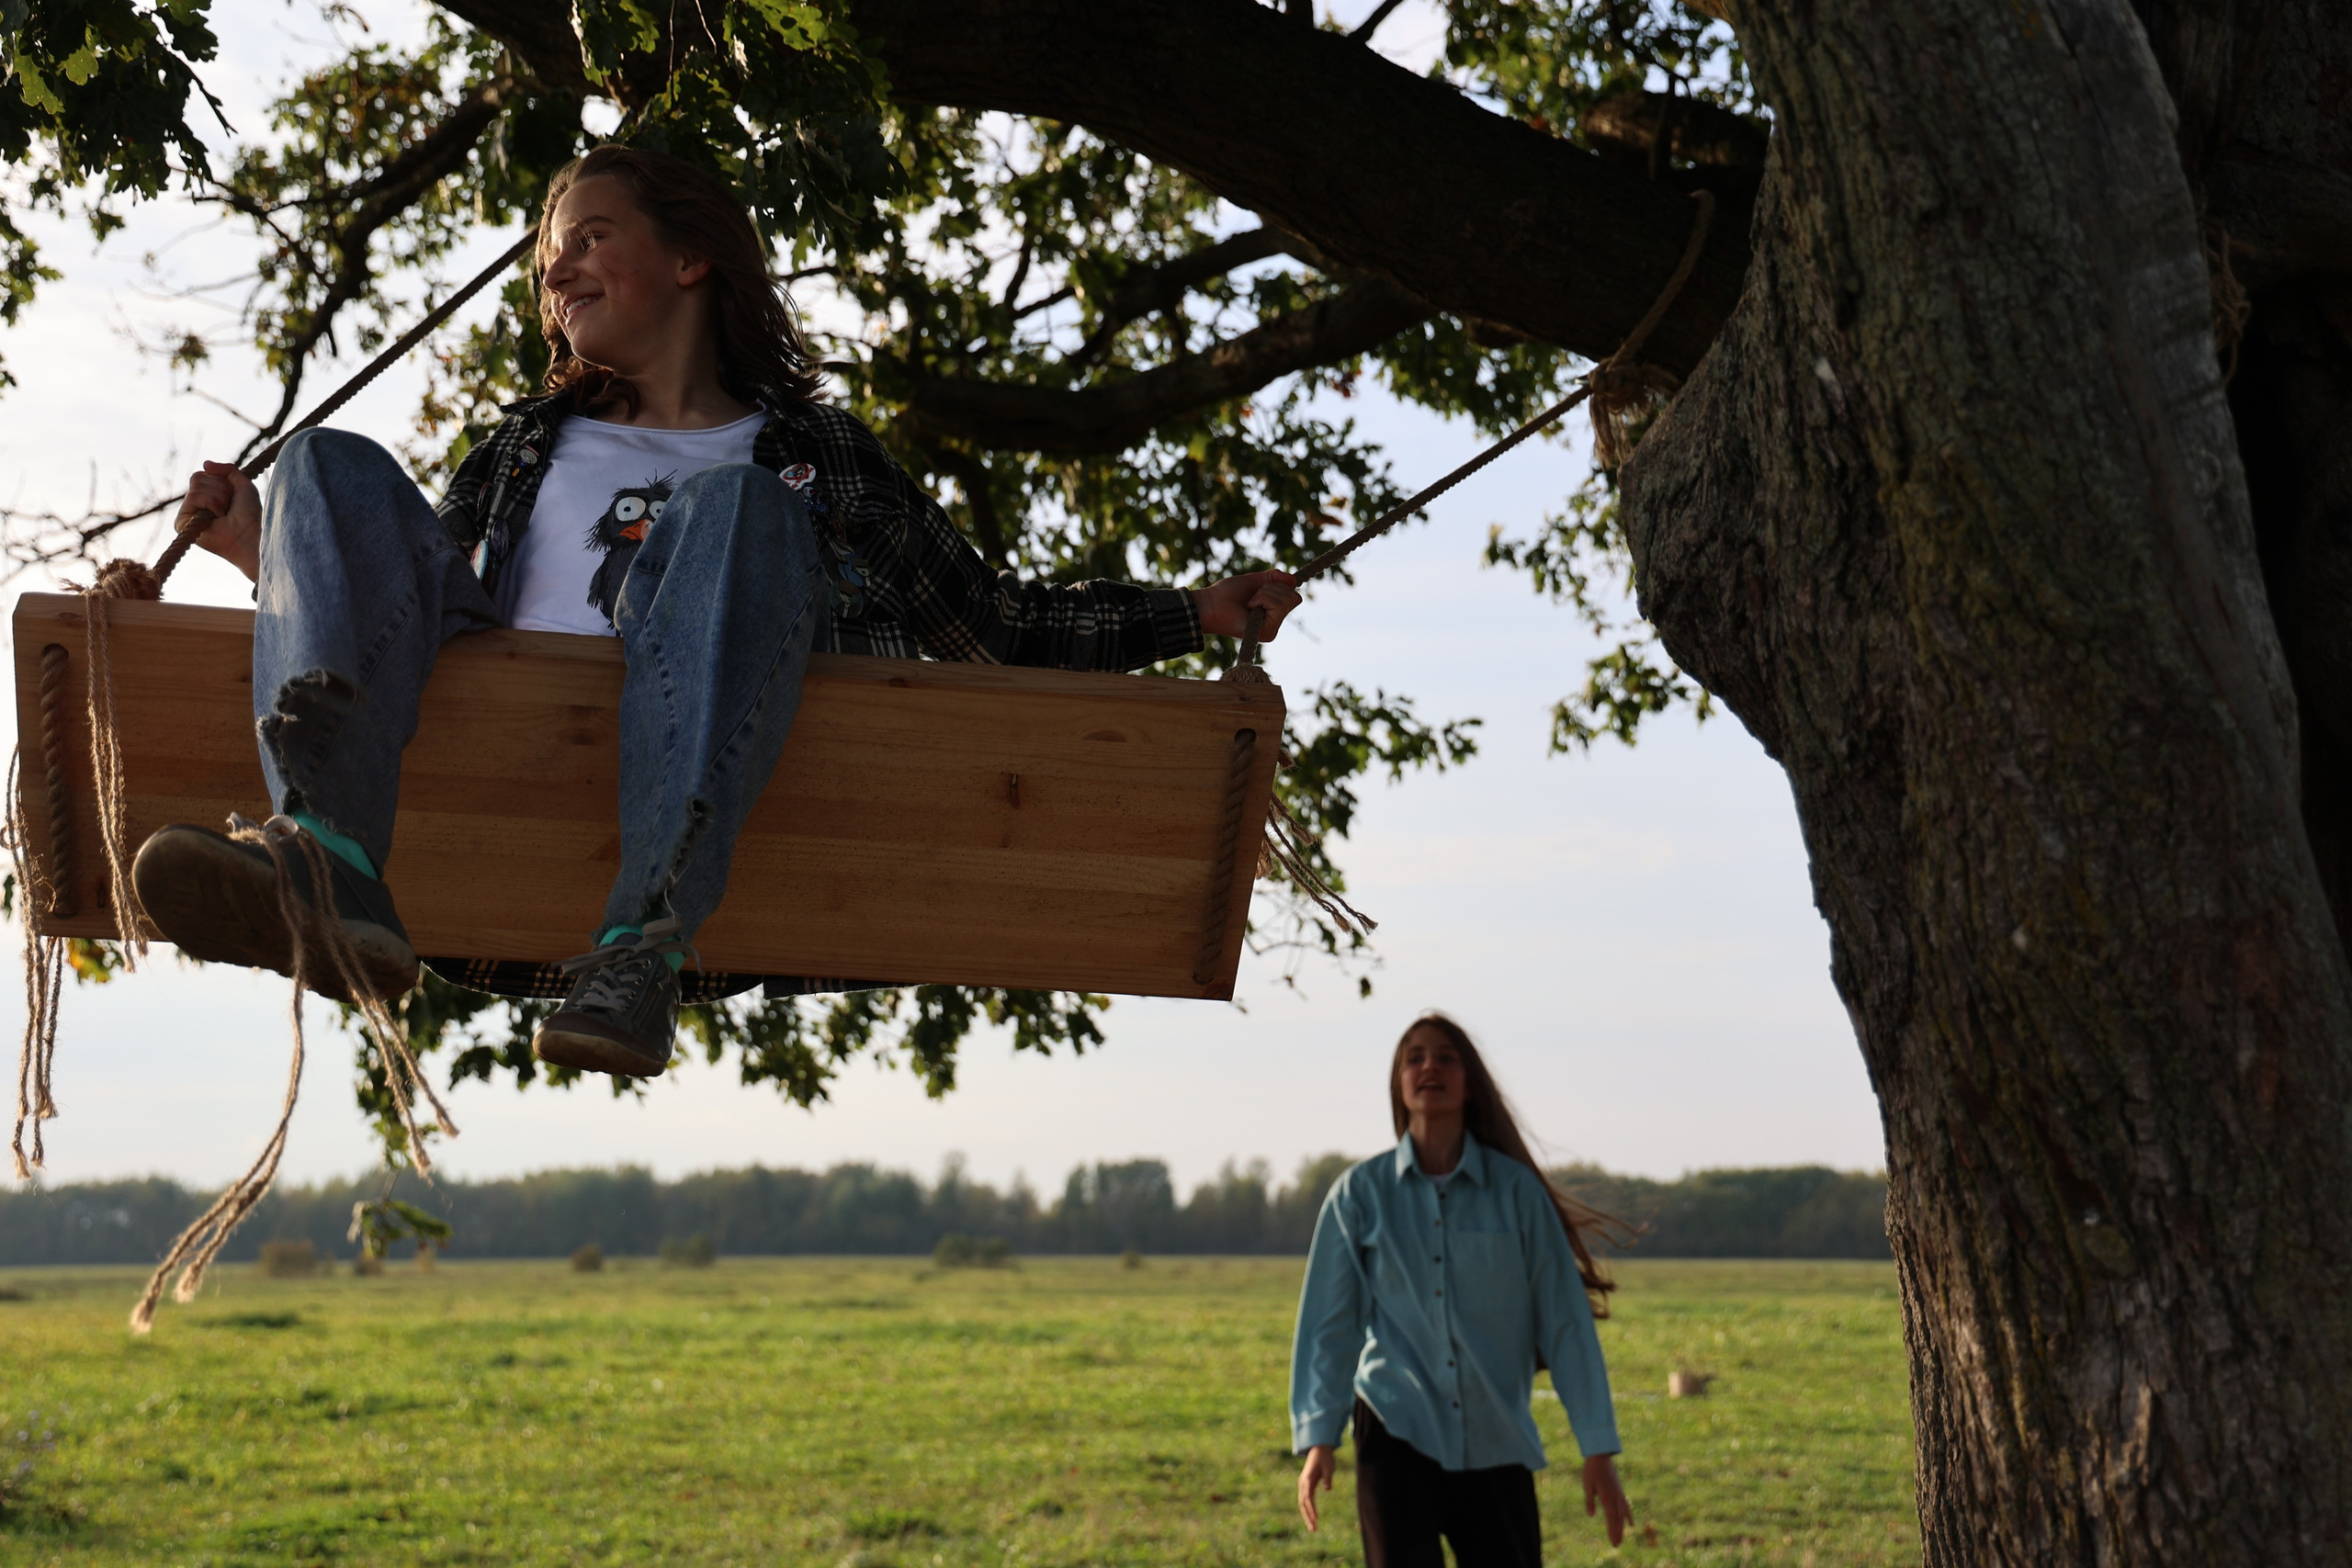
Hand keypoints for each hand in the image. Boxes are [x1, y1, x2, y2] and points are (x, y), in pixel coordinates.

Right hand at [177, 460, 261, 582]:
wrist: (250, 535)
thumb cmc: (249, 515)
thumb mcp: (243, 485)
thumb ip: (228, 470)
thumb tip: (205, 464)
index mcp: (207, 496)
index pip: (203, 474)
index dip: (221, 481)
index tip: (233, 495)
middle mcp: (195, 505)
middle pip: (197, 478)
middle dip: (220, 489)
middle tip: (229, 506)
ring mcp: (187, 514)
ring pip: (196, 487)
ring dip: (218, 498)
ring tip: (224, 513)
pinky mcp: (182, 523)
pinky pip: (193, 497)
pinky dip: (210, 504)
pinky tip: (217, 518)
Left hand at [1192, 569, 1300, 642]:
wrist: (1212, 604)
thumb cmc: (1228, 593)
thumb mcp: (1255, 581)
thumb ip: (1274, 578)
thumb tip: (1294, 579)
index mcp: (1272, 613)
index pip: (1294, 596)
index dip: (1281, 586)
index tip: (1262, 587)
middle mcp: (1274, 623)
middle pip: (1293, 597)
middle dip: (1272, 588)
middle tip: (1253, 596)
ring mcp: (1272, 629)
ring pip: (1286, 600)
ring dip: (1265, 594)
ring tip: (1249, 602)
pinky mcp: (1267, 632)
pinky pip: (1278, 606)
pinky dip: (1263, 599)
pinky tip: (1249, 607)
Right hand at [1296, 1444, 1335, 1531]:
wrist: (1319, 1448)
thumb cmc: (1325, 1457)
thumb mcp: (1329, 1466)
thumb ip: (1328, 1478)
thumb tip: (1327, 1488)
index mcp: (1307, 1479)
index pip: (1307, 1498)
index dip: (1311, 1509)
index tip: (1316, 1519)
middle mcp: (1302, 1483)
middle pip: (1302, 1504)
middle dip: (1307, 1517)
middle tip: (1313, 1530)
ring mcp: (1303, 1485)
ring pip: (1302, 1504)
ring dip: (1307, 1516)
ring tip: (1313, 1528)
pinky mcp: (1306, 1485)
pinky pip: (1305, 1500)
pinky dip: (1308, 1510)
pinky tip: (1313, 1518)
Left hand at [1583, 1452, 1631, 1545]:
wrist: (1601, 1455)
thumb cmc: (1591, 1470)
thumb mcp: (1587, 1485)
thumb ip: (1589, 1501)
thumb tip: (1591, 1515)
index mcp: (1607, 1496)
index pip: (1610, 1518)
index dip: (1612, 1530)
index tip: (1613, 1542)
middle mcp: (1615, 1497)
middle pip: (1617, 1519)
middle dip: (1617, 1532)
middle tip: (1616, 1545)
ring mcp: (1619, 1494)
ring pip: (1622, 1514)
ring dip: (1622, 1527)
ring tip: (1622, 1539)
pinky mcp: (1620, 1491)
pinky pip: (1626, 1506)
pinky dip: (1628, 1516)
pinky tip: (1631, 1524)